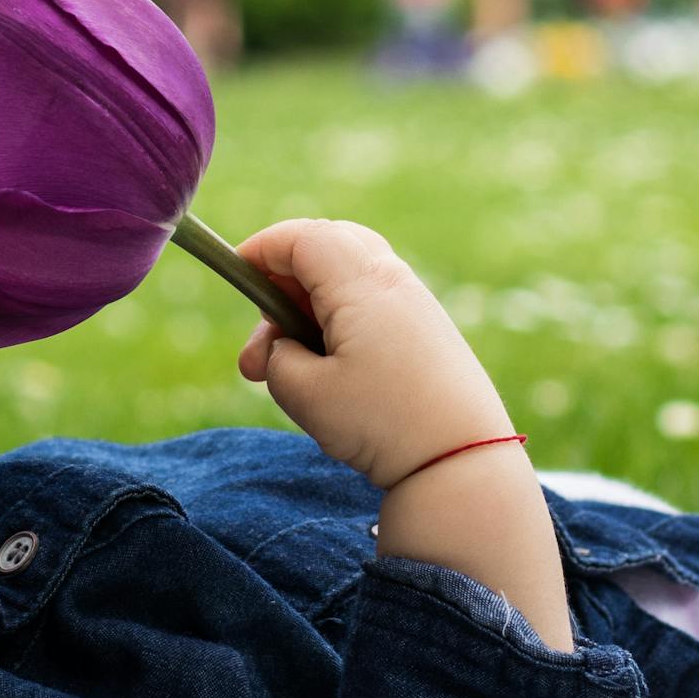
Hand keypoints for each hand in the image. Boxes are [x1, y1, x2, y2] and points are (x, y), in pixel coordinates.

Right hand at [233, 220, 511, 489]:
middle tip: (268, 330)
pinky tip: (332, 370)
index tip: (236, 273)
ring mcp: (416, 304)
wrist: (462, 459)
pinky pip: (373, 303)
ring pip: (350, 276)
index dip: (263, 248)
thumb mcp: (304, 394)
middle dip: (286, 277)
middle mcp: (394, 281)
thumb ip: (276, 358)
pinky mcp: (428, 330)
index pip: (304, 237)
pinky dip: (341, 321)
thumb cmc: (382, 424)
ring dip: (311, 307)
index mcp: (362, 285)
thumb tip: (282, 347)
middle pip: (330, 245)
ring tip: (289, 368)